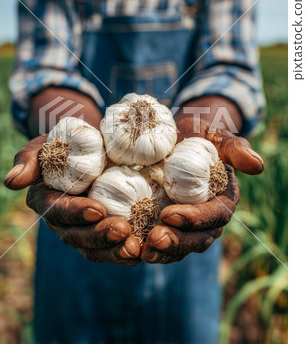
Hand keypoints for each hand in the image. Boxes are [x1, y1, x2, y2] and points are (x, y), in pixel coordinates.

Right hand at [4, 135, 140, 264]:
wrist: (90, 148)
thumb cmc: (66, 144)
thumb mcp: (47, 144)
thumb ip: (29, 159)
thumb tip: (12, 182)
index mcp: (46, 200)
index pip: (57, 211)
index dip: (75, 213)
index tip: (97, 209)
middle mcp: (63, 220)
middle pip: (76, 236)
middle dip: (98, 235)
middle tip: (122, 229)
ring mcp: (83, 228)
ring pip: (94, 249)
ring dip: (113, 251)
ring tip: (133, 247)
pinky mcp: (102, 232)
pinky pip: (111, 249)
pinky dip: (124, 253)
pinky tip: (141, 252)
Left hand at [140, 117, 263, 263]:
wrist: (178, 138)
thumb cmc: (200, 134)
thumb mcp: (216, 135)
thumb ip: (235, 148)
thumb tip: (258, 165)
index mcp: (224, 200)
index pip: (215, 216)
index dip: (195, 218)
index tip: (169, 214)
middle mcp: (207, 219)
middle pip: (198, 239)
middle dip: (177, 242)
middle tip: (154, 239)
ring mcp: (187, 226)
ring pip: (179, 248)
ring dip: (161, 252)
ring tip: (139, 251)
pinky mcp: (167, 227)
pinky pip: (160, 244)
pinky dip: (146, 248)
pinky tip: (128, 249)